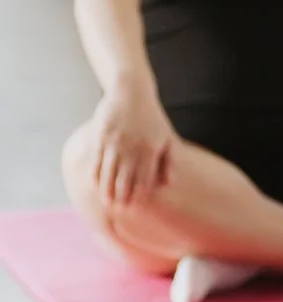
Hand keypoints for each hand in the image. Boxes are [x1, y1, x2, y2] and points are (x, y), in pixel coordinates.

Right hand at [94, 80, 176, 211]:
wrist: (131, 91)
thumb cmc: (152, 117)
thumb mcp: (166, 137)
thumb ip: (168, 161)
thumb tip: (168, 184)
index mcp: (150, 150)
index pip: (143, 179)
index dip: (138, 195)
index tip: (134, 207)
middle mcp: (132, 147)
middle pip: (124, 179)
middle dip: (121, 197)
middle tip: (118, 210)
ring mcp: (115, 141)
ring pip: (108, 172)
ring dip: (106, 189)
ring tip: (106, 202)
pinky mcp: (101, 135)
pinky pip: (96, 159)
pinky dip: (95, 174)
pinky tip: (95, 183)